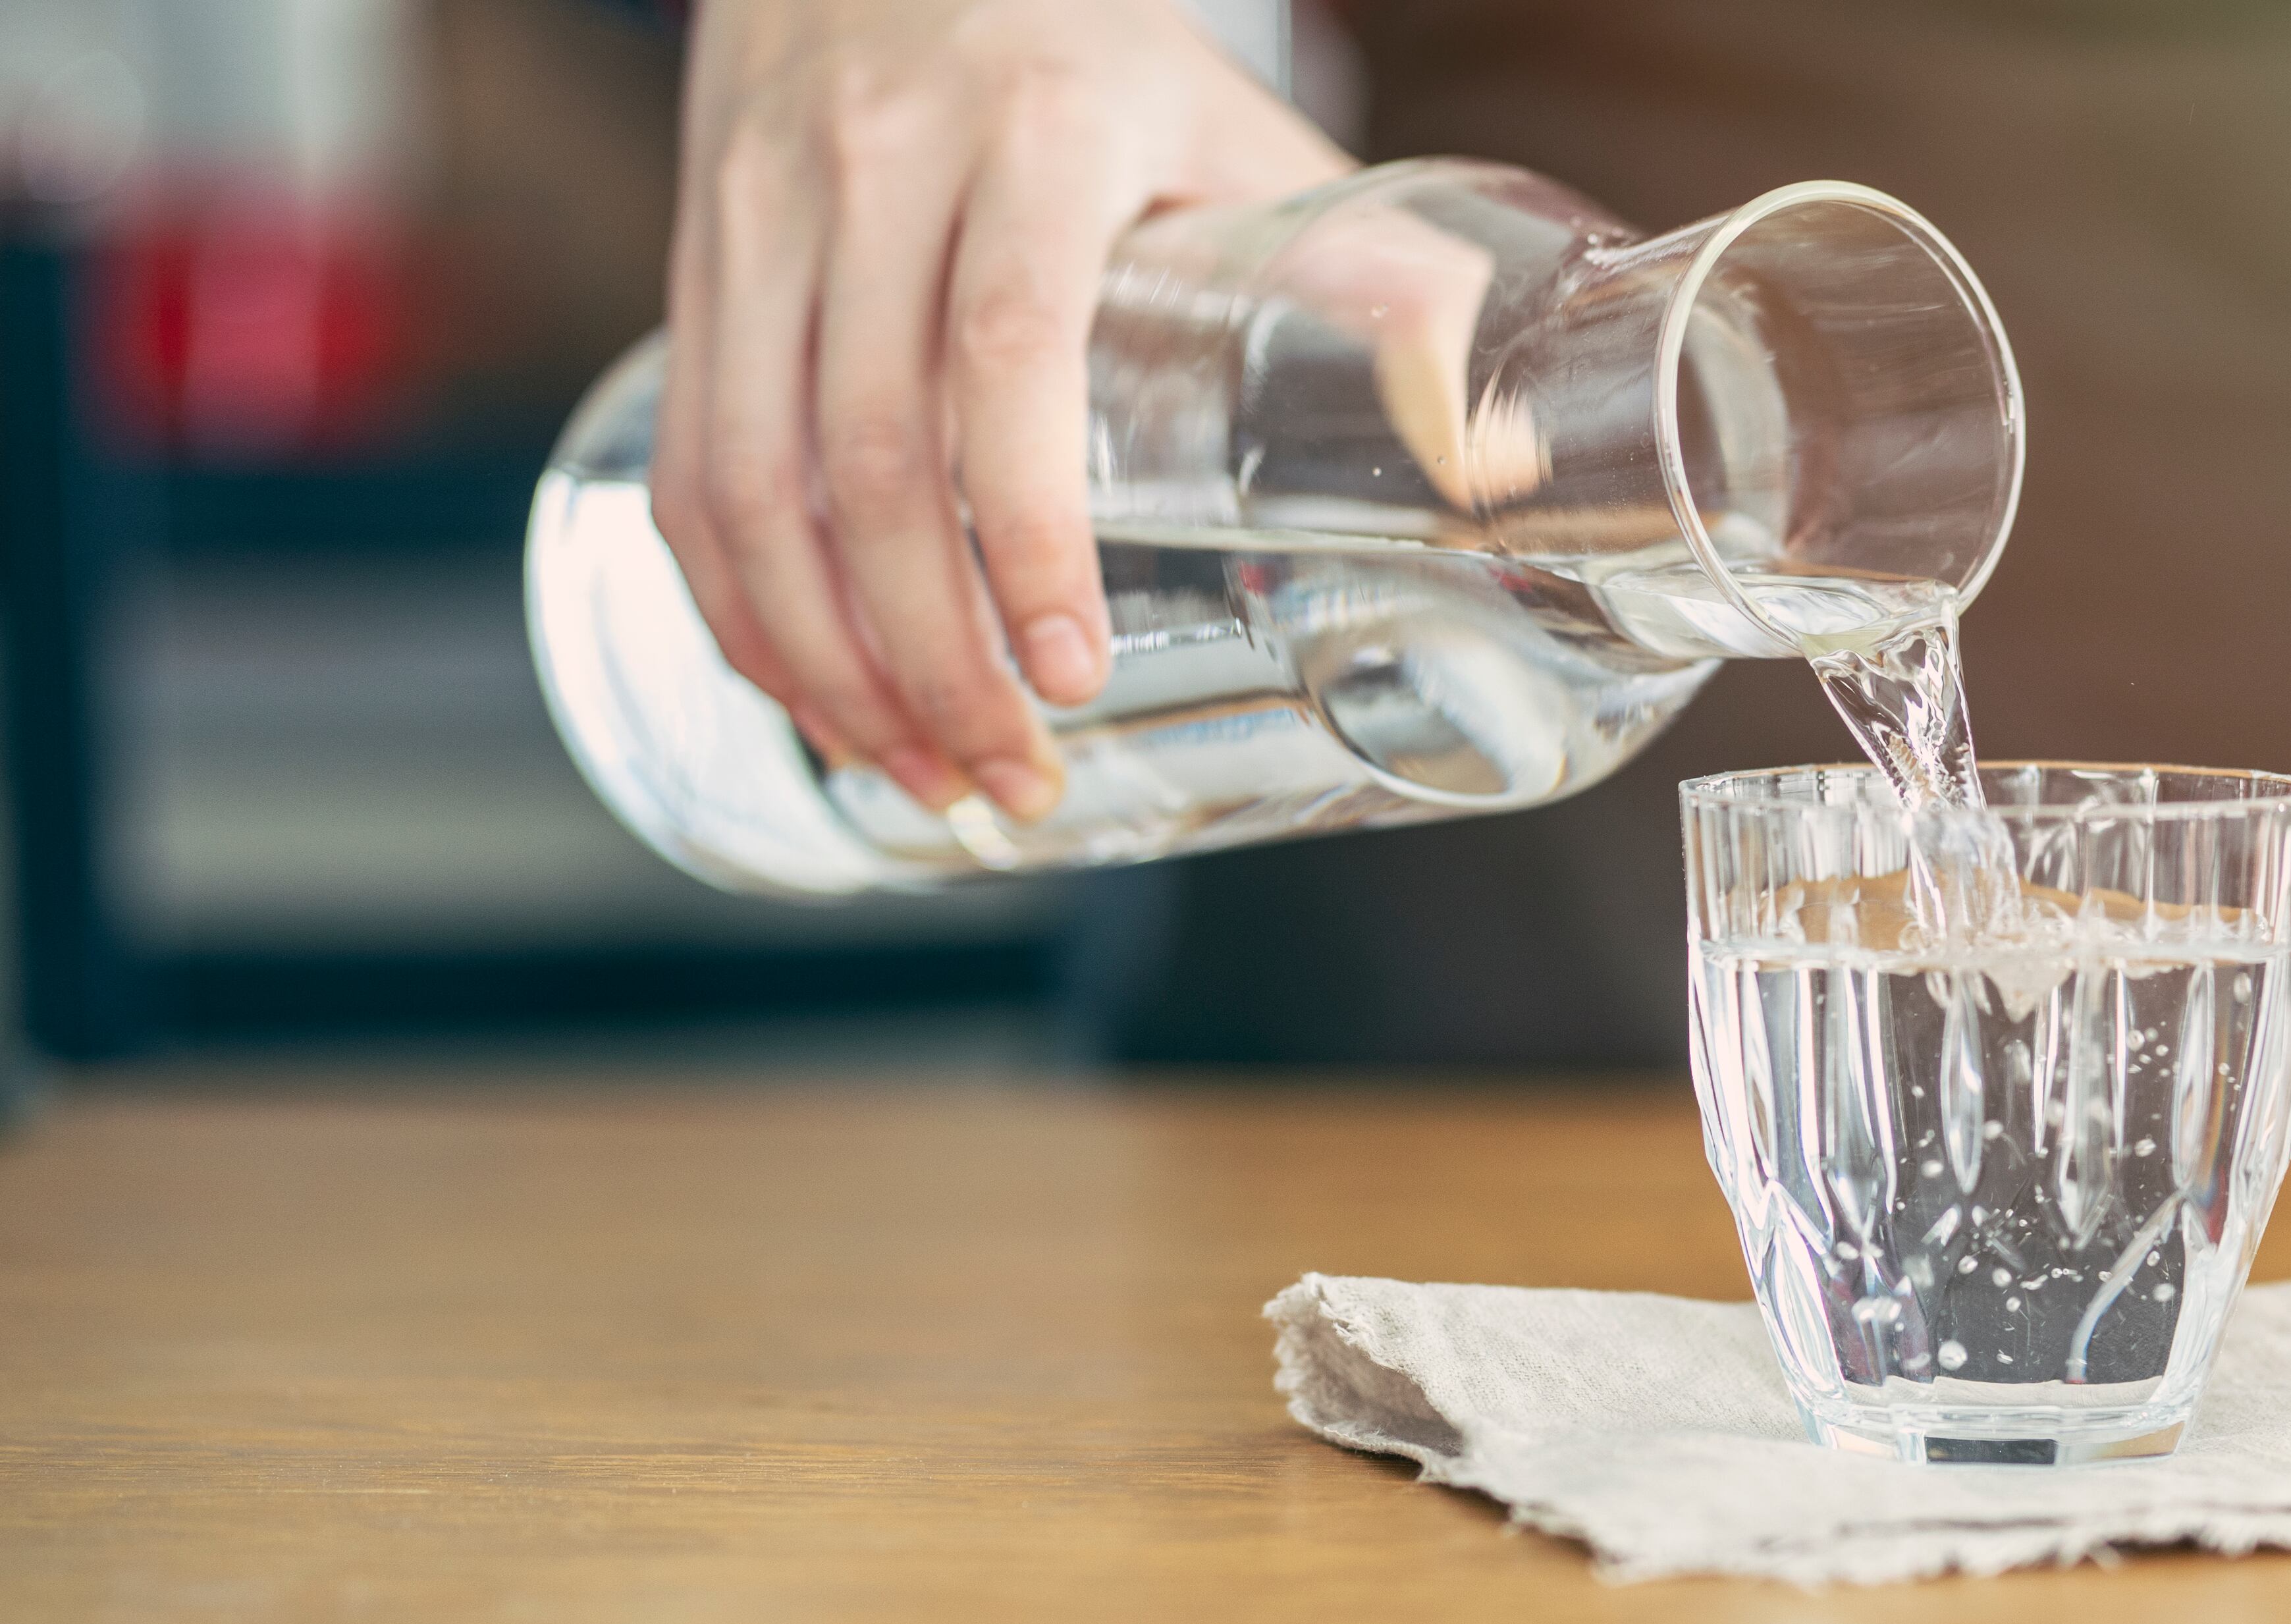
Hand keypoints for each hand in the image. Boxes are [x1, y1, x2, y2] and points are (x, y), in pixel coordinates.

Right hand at [652, 0, 1350, 819]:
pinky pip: (690, 467)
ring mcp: (761, 217)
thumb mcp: (1234, 129)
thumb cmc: (1088, 55)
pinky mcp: (696, 270)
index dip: (1031, 529)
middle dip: (930, 654)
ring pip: (748, 483)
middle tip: (1008, 778)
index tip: (1070, 668)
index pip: (1009, 350)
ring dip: (828, 663)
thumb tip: (1494, 449)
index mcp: (1039, 131)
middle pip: (867, 454)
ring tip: (920, 776)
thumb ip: (1363, 271)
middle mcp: (877, 168)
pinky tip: (818, 697)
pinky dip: (741, 608)